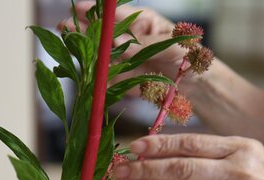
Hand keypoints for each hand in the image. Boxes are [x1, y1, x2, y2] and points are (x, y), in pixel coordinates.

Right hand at [62, 1, 190, 87]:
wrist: (199, 86)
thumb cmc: (190, 57)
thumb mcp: (171, 47)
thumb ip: (145, 45)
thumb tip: (118, 43)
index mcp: (141, 22)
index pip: (114, 14)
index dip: (94, 10)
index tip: (77, 9)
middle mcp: (129, 40)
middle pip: (101, 34)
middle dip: (82, 30)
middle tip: (64, 29)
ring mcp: (126, 61)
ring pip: (101, 58)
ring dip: (85, 57)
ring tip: (69, 54)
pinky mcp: (126, 82)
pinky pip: (109, 82)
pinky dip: (98, 83)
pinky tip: (87, 83)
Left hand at [111, 134, 263, 179]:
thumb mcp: (254, 159)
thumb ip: (219, 155)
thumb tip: (173, 154)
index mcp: (239, 147)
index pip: (190, 142)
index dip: (157, 145)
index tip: (133, 147)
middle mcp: (234, 170)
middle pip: (178, 167)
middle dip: (142, 169)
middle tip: (117, 171)